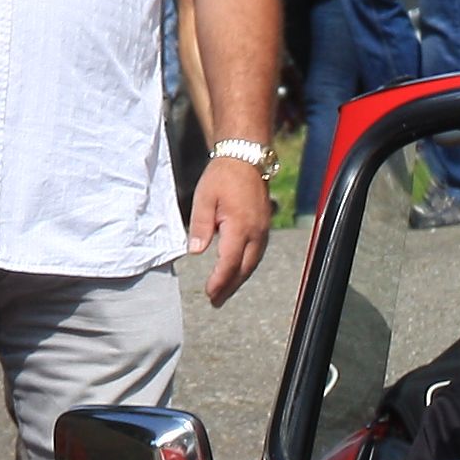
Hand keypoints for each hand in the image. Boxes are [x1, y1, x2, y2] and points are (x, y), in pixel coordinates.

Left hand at [189, 153, 271, 306]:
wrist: (246, 158)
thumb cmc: (224, 176)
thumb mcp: (205, 198)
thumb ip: (200, 226)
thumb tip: (195, 251)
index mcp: (240, 226)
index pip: (229, 262)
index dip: (219, 281)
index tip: (209, 293)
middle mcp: (256, 232)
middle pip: (243, 269)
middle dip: (229, 287)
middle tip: (215, 301)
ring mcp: (263, 230)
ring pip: (252, 263)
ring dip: (238, 279)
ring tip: (224, 292)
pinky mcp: (264, 227)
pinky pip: (256, 254)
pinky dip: (245, 267)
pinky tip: (237, 271)